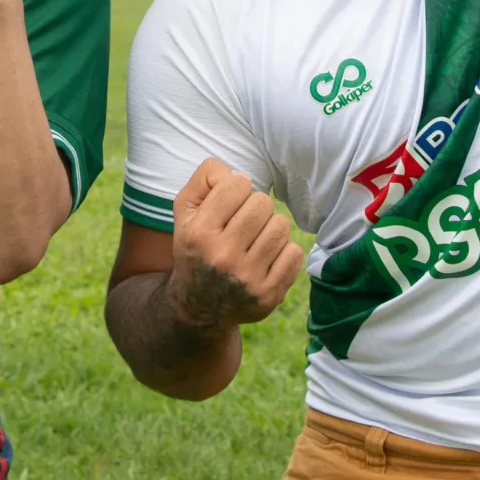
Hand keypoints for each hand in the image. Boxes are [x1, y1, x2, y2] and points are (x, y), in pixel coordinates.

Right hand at [168, 158, 303, 330]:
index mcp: (199, 233)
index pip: (236, 184)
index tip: (230, 202)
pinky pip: (294, 253)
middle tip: (245, 222)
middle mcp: (222, 257)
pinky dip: (284, 251)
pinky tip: (267, 258)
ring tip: (256, 238)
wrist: (199, 306)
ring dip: (271, 227)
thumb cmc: (197, 248)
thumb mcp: (185, 212)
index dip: (236, 187)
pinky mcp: (268, 295)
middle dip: (255, 207)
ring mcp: (248, 279)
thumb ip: (204, 179)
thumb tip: (236, 173)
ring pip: (281, 225)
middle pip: (262, 203)